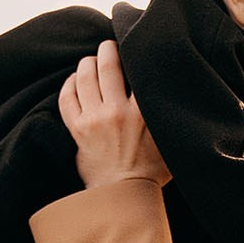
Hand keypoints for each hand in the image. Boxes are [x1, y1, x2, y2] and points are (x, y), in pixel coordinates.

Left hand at [58, 41, 170, 189]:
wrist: (124, 197)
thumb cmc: (151, 172)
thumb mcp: (170, 140)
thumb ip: (167, 116)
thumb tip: (176, 96)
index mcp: (143, 112)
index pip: (138, 70)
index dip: (136, 54)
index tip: (136, 46)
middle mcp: (117, 111)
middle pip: (107, 66)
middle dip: (107, 49)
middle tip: (109, 45)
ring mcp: (94, 120)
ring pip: (85, 78)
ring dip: (87, 63)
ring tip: (91, 59)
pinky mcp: (78, 131)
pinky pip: (67, 99)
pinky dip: (69, 85)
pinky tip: (74, 79)